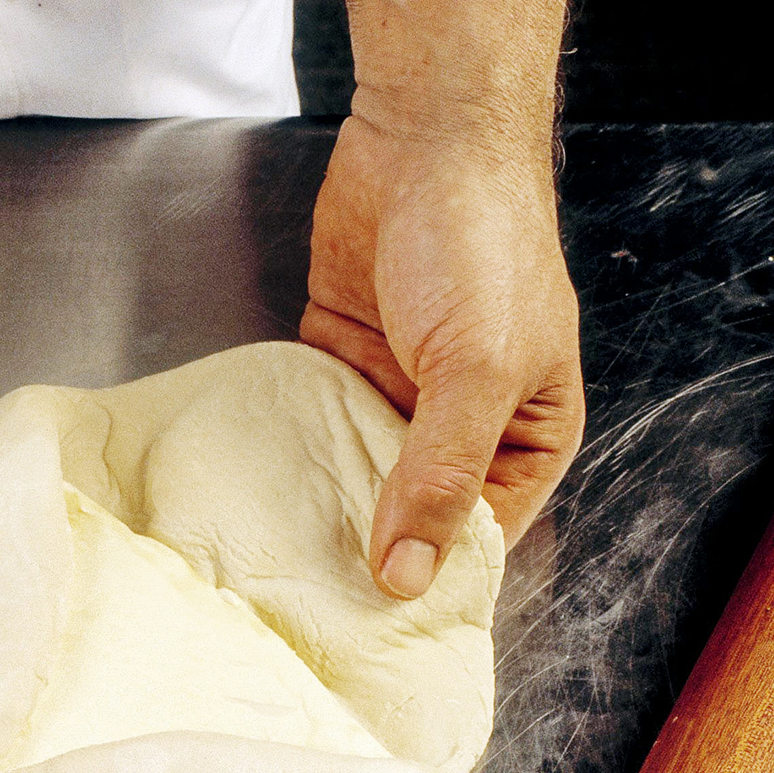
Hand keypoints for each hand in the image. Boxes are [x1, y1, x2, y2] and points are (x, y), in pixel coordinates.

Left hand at [300, 109, 584, 596]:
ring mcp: (399, 398)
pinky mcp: (342, 367)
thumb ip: (439, 476)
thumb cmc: (481, 244)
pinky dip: (285, 458)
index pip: (480, 541)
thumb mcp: (474, 371)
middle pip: (410, 521)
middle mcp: (462, 430)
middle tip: (299, 613)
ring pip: (354, 480)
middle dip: (362, 557)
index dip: (431, 584)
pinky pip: (311, 431)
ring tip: (262, 570)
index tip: (370, 632)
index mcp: (526, 439)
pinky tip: (246, 498)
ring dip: (316, 514)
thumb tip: (409, 578)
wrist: (424, 140)